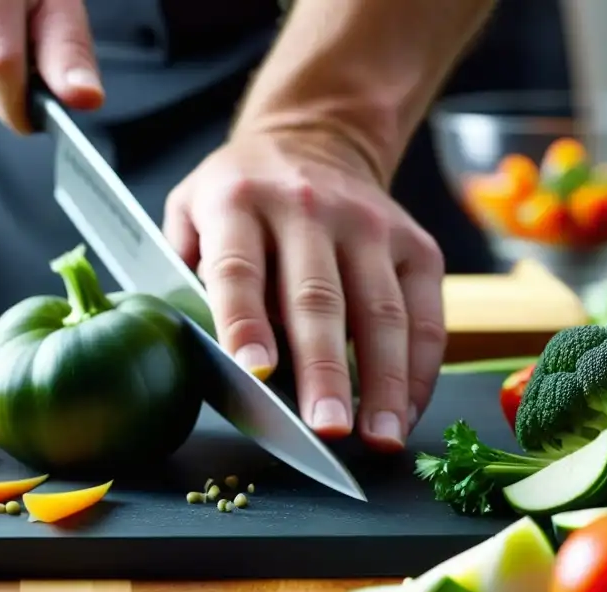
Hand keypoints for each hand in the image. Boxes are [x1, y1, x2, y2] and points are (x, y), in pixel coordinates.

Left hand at [163, 127, 446, 450]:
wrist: (313, 139)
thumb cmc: (240, 198)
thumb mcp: (189, 213)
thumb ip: (182, 275)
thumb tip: (199, 350)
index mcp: (238, 202)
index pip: (239, 269)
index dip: (246, 323)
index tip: (255, 373)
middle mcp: (307, 208)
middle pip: (319, 299)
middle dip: (325, 371)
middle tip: (327, 430)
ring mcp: (370, 225)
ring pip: (382, 313)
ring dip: (384, 382)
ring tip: (380, 437)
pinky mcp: (416, 245)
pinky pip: (425, 316)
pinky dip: (418, 370)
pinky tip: (405, 411)